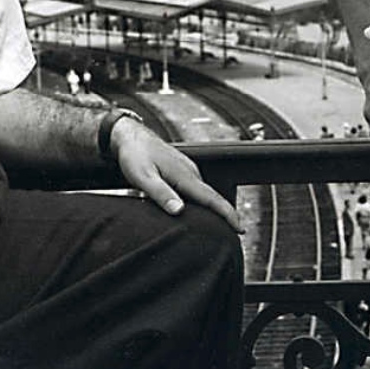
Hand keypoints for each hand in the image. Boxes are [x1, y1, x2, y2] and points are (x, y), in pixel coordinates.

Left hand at [110, 118, 242, 232]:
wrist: (129, 135)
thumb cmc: (135, 154)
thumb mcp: (143, 177)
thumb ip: (160, 194)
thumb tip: (178, 211)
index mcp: (183, 175)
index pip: (211, 198)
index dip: (228, 214)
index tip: (240, 228)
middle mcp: (189, 171)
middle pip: (212, 197)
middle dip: (225, 214)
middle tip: (233, 233)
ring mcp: (186, 169)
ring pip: (203, 192)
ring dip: (212, 208)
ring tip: (219, 226)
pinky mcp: (181, 169)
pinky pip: (195, 188)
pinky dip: (201, 200)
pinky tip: (196, 209)